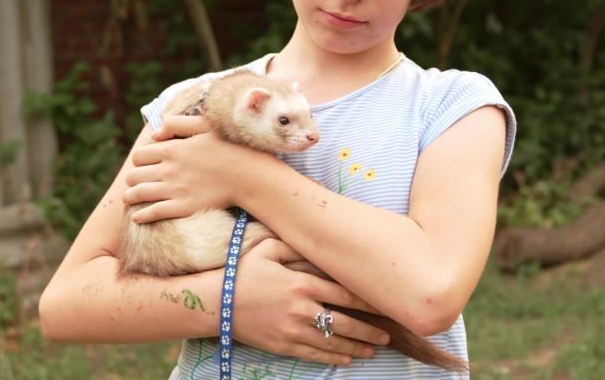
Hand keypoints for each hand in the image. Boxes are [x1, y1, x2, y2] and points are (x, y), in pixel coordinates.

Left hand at [123, 115, 261, 222]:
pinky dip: (141, 216)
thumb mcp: (204, 125)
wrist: (248, 175)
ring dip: (130, 196)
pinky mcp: (183, 207)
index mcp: (171, 149)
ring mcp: (174, 190)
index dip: (140, 160)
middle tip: (136, 181)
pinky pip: (153, 213)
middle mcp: (168, 170)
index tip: (145, 164)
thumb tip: (155, 133)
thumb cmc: (229, 147)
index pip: (139, 155)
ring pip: (138, 194)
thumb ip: (177, 124)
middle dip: (132, 178)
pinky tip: (137, 217)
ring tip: (130, 198)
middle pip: (134, 175)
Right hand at [232, 238, 390, 365]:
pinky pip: (314, 355)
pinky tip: (347, 359)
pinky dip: (333, 358)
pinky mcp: (283, 346)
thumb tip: (319, 245)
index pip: (345, 293)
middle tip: (388, 334)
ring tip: (374, 349)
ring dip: (358, 347)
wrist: (216, 303)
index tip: (386, 303)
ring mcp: (293, 331)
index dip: (369, 300)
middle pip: (346, 322)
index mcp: (302, 284)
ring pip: (333, 342)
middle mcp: (302, 309)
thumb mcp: (267, 249)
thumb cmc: (242, 272)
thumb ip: (296, 248)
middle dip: (371, 329)